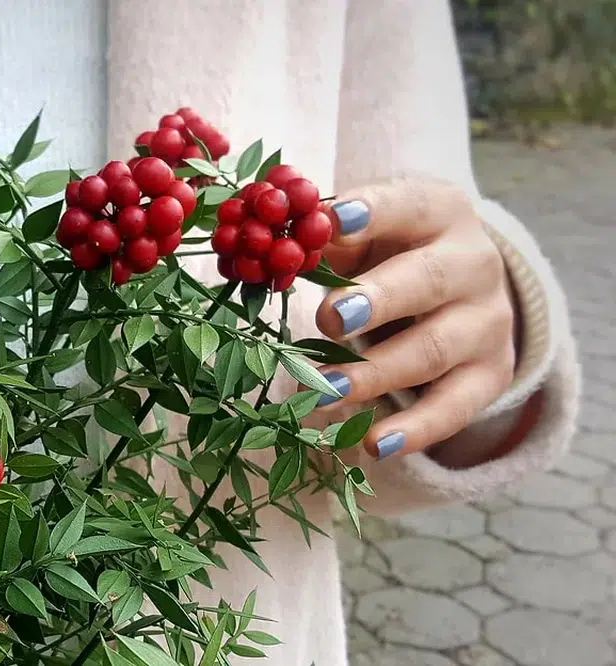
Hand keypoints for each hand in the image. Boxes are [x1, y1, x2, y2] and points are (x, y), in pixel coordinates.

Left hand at [312, 177, 515, 458]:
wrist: (463, 287)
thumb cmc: (390, 251)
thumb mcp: (365, 232)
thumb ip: (323, 237)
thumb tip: (268, 246)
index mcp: (439, 212)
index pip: (408, 205)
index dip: (372, 212)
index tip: (332, 220)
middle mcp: (474, 262)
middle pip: (427, 280)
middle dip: (378, 299)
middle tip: (330, 316)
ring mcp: (487, 321)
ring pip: (433, 349)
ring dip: (376, 373)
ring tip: (325, 391)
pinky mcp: (490, 373)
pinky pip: (456, 407)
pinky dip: (416, 429)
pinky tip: (374, 444)